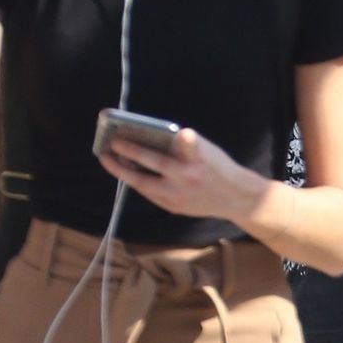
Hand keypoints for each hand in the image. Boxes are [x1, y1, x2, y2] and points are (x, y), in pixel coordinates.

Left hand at [101, 128, 243, 218]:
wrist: (234, 198)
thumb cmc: (217, 168)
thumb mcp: (208, 152)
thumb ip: (184, 146)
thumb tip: (152, 138)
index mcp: (200, 160)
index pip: (194, 148)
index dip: (190, 140)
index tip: (186, 134)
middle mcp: (189, 178)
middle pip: (157, 165)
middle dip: (133, 153)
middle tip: (113, 144)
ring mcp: (180, 196)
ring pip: (145, 184)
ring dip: (124, 171)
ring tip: (108, 160)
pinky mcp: (174, 207)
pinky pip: (150, 193)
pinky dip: (137, 182)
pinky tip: (127, 173)